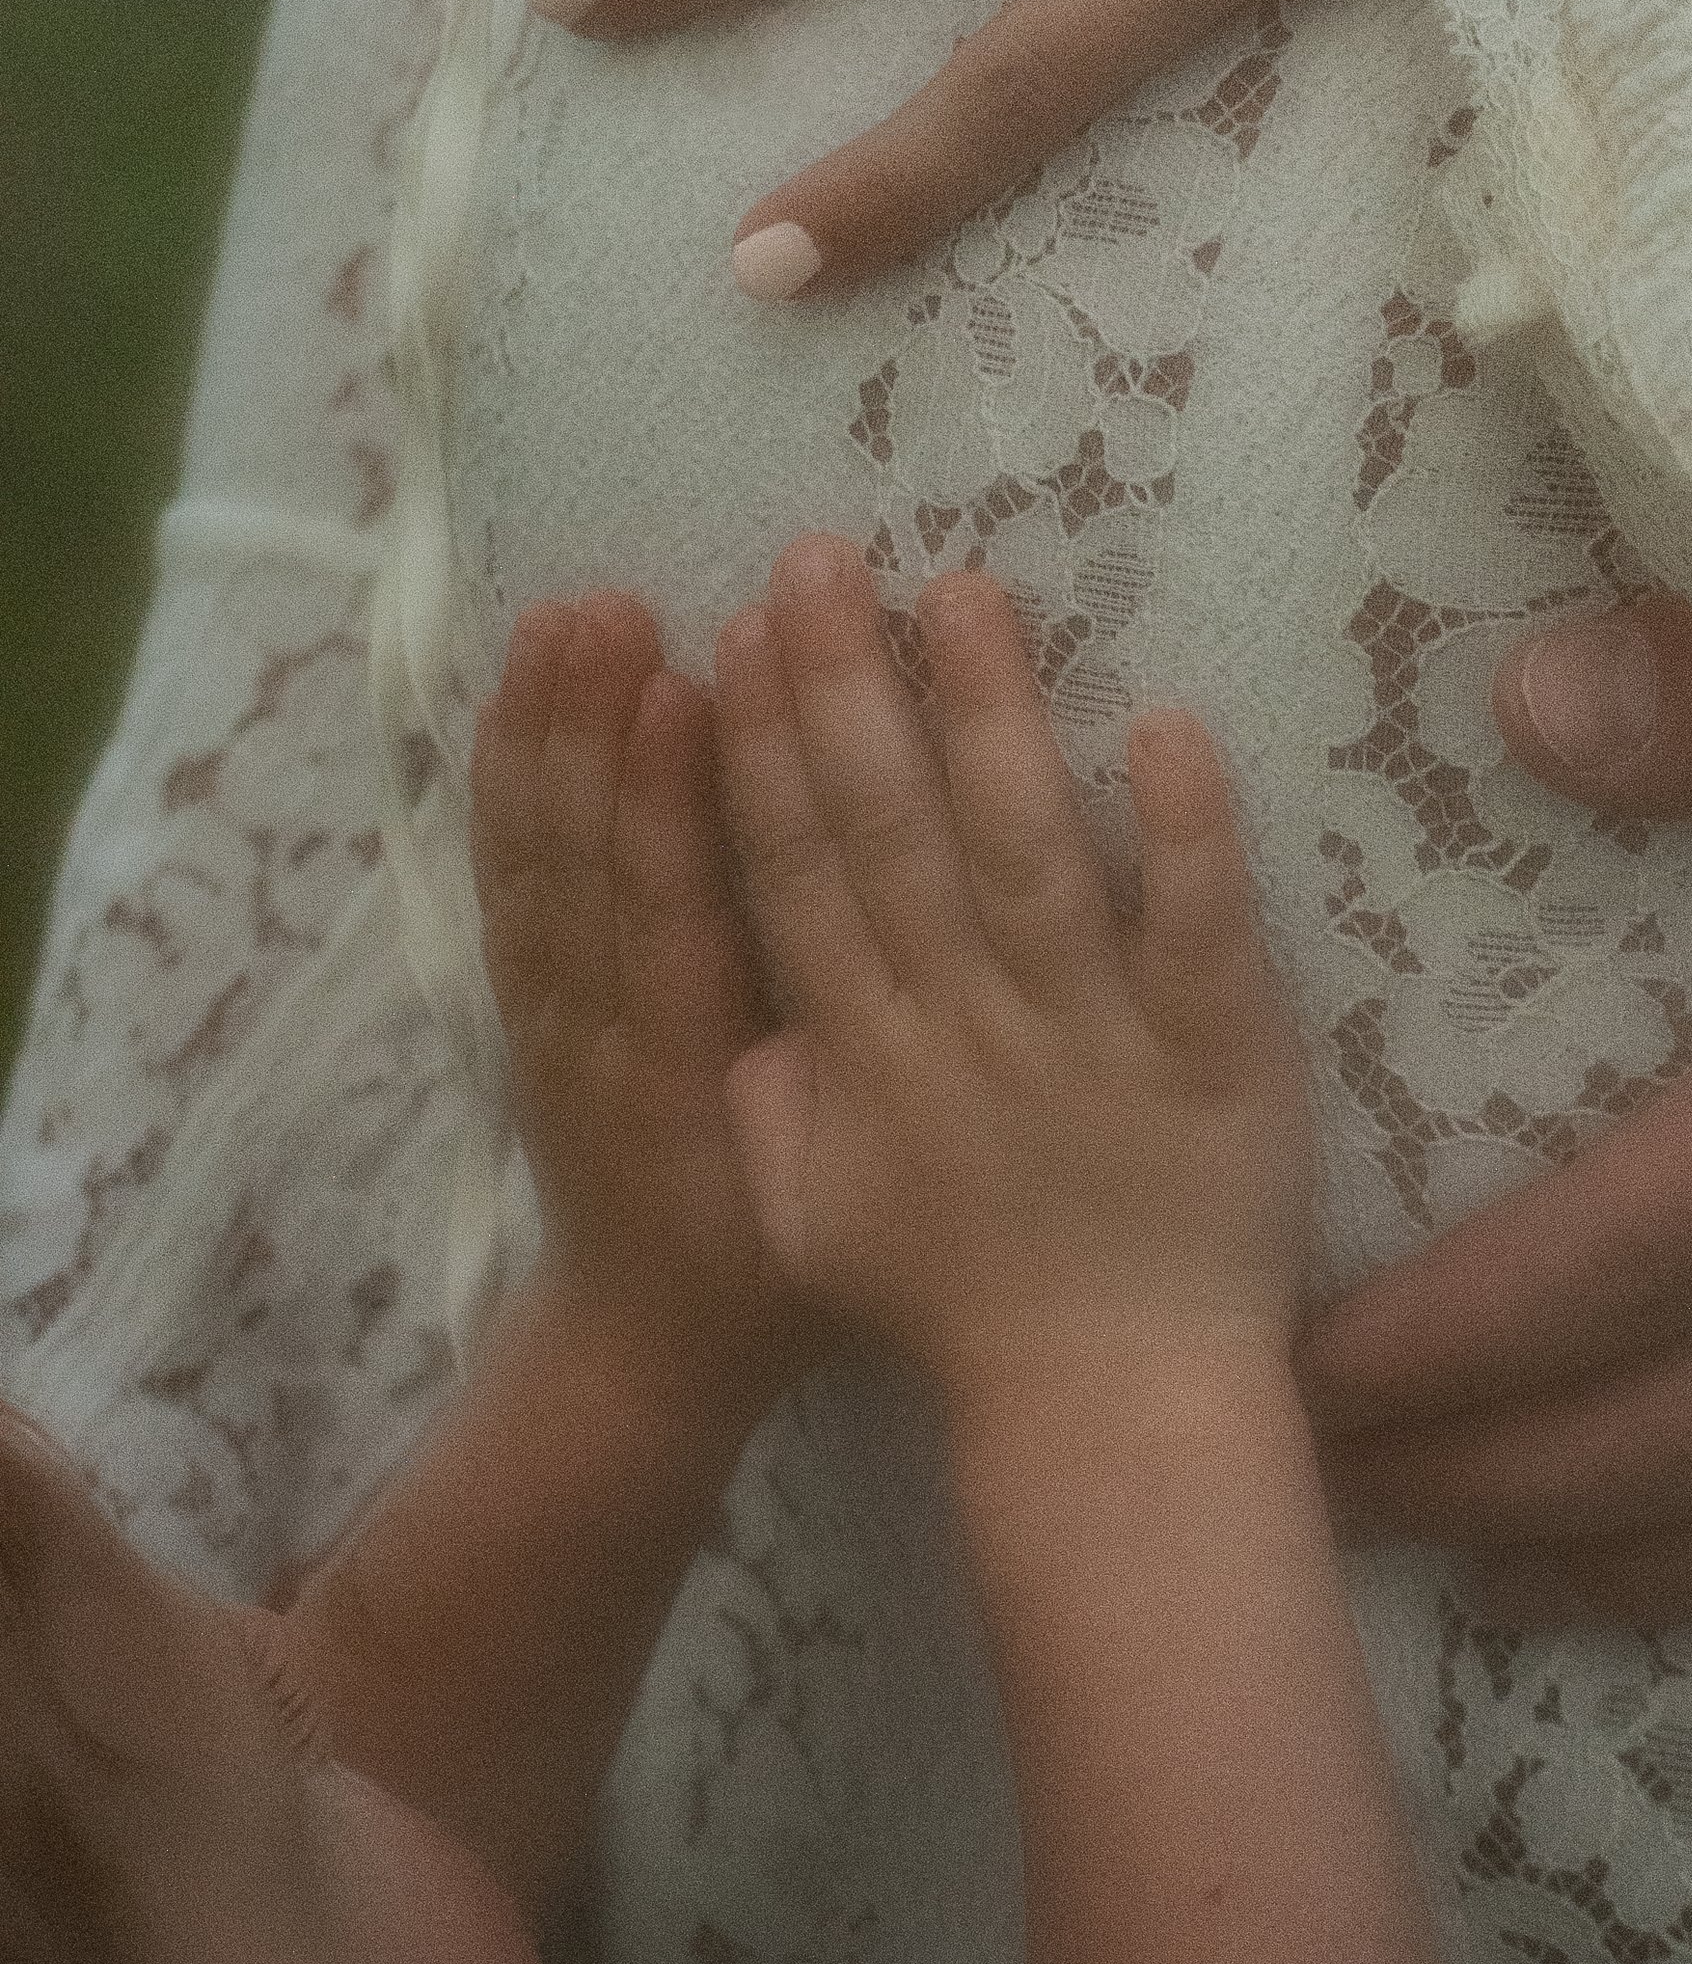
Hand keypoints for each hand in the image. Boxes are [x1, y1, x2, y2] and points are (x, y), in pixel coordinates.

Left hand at [470, 591, 814, 1416]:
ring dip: (541, 740)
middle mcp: (602, 1039)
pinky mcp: (526, 1014)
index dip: (666, 807)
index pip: (668, 921)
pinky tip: (514, 701)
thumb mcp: (839, 1202)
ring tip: (562, 619)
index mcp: (685, 1080)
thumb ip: (861, 1087)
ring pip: (533, 867)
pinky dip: (505, 789)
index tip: (685, 688)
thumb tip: (914, 946)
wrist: (644, 1354)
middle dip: (592, 732)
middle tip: (616, 608)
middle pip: (585, 869)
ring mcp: (550, 1024)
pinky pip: (506, 888)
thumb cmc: (778, 1277)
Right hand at [713, 535, 1314, 1388]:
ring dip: (990, 719)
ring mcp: (1089, 1033)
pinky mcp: (1214, 1049)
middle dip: (845, 692)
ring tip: (961, 595)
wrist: (1108, 1410)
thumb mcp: (812, 1211)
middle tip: (821, 558)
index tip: (737, 631)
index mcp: (862, 1052)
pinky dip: (1177, 830)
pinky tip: (1161, 724)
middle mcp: (961, 1025)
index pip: (791, 875)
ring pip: (1024, 854)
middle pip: (887, 837)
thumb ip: (767, 1092)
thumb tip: (715, 985)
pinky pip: (1194, 926)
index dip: (759, 750)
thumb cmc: (960, 1307)